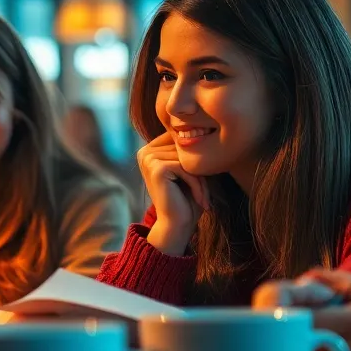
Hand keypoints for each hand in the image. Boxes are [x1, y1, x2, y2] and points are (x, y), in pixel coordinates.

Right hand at [138, 133, 207, 254]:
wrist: (178, 224)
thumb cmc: (187, 197)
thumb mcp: (188, 168)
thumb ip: (188, 149)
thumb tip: (201, 126)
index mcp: (150, 149)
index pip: (181, 139)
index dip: (195, 157)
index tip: (203, 179)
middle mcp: (145, 151)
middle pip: (184, 148)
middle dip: (198, 169)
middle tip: (205, 192)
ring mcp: (148, 159)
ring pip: (187, 158)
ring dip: (200, 178)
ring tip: (202, 195)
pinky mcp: (156, 168)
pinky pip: (185, 167)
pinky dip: (197, 183)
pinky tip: (199, 198)